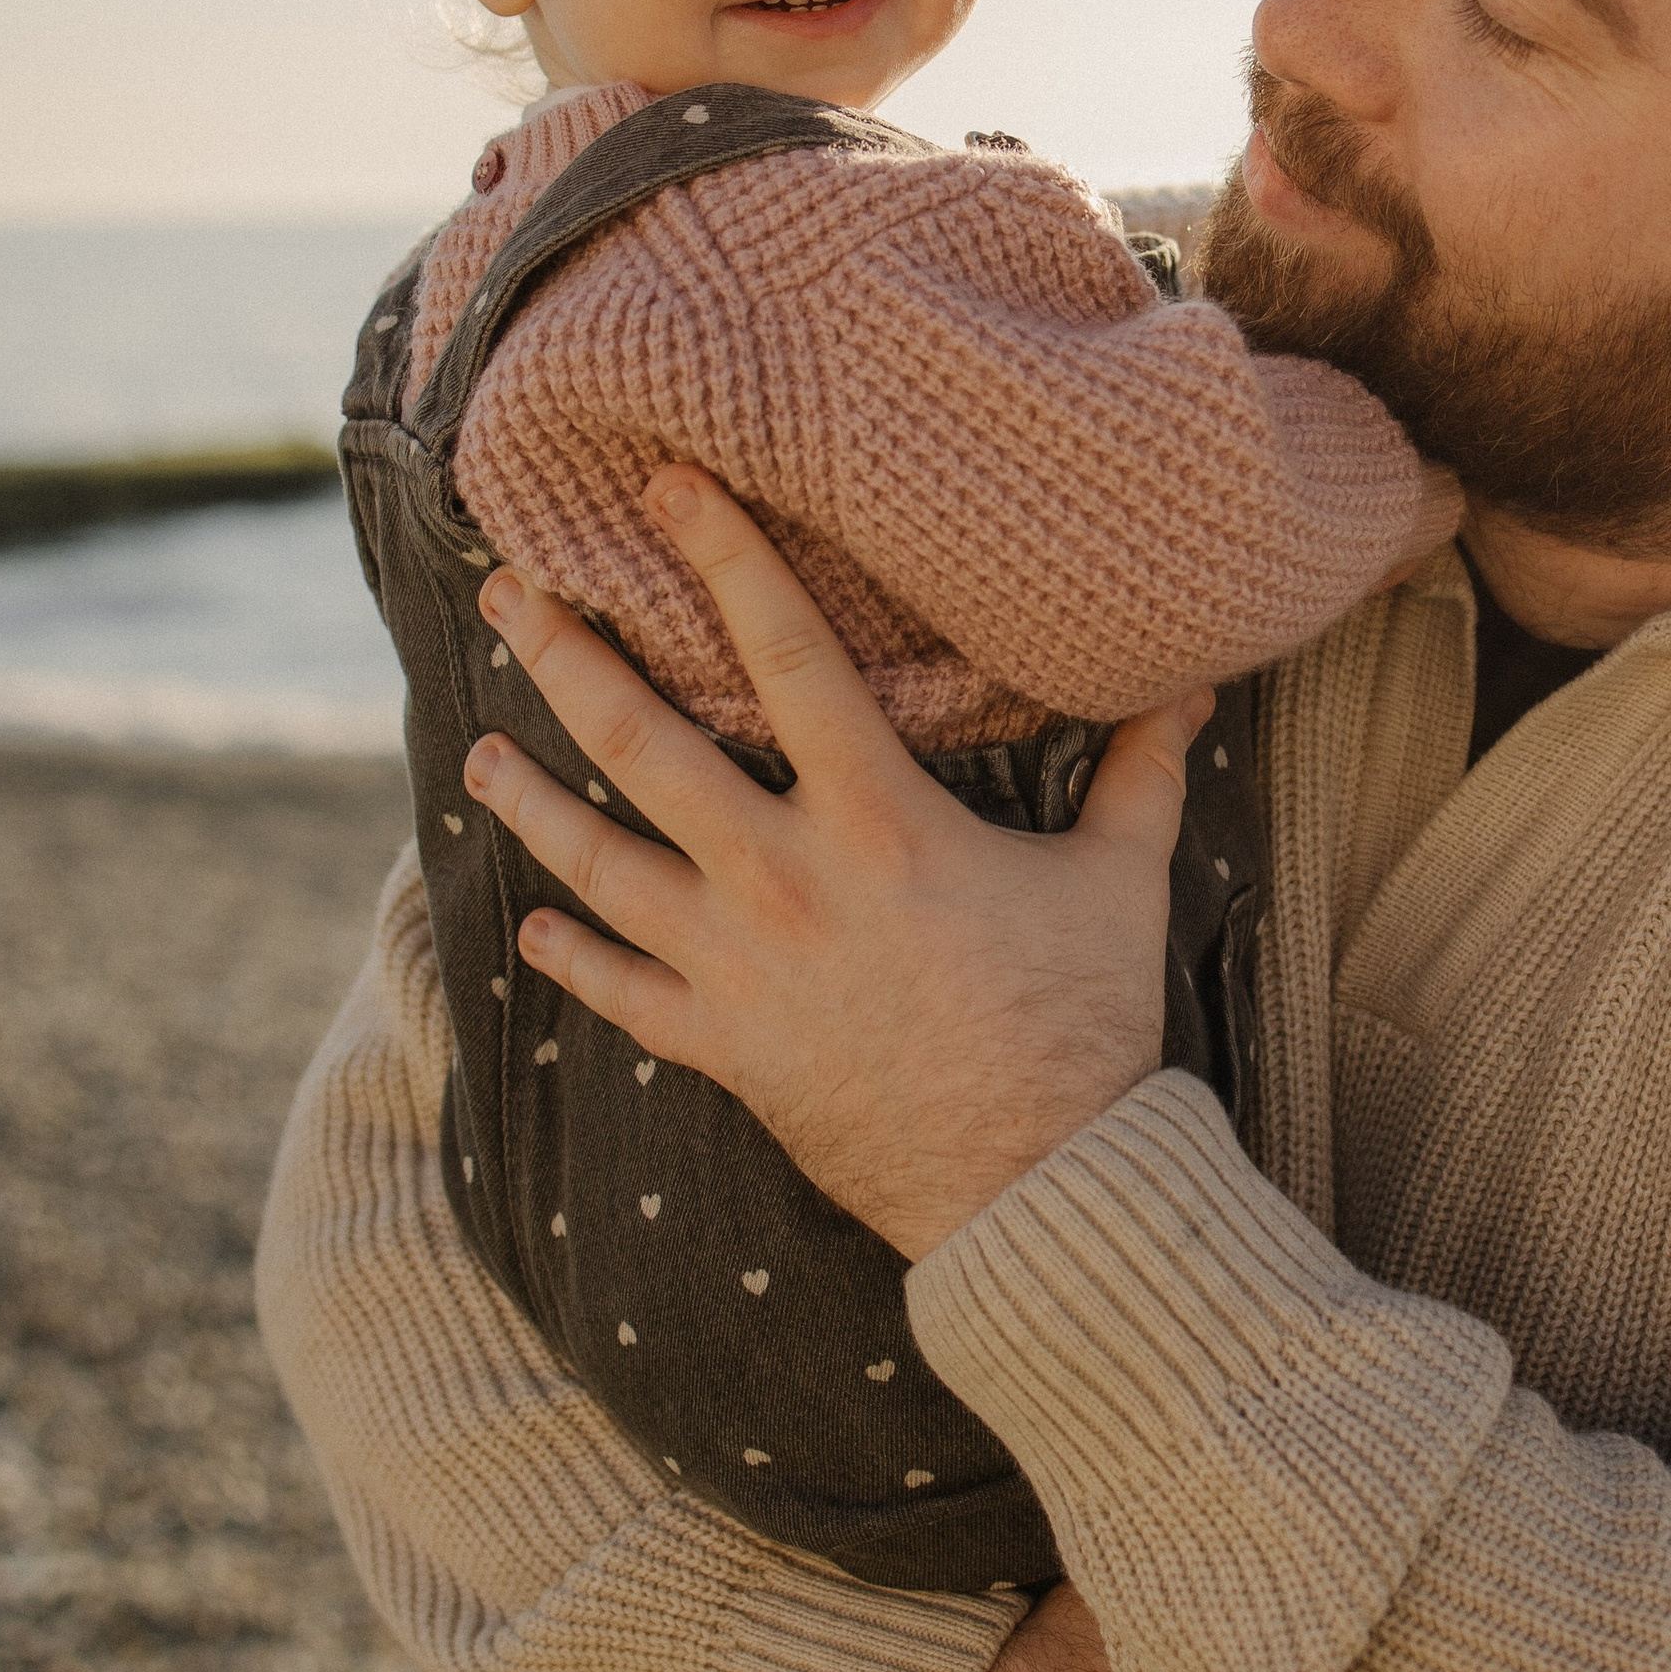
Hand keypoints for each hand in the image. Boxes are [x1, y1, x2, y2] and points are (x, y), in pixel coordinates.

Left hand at [459, 470, 1205, 1259]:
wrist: (1039, 1184)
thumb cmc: (1084, 1023)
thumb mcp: (1119, 880)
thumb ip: (1139, 772)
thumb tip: (1192, 683)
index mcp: (882, 822)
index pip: (791, 659)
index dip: (727, 561)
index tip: (668, 487)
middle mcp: (787, 883)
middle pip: (645, 748)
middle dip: (567, 661)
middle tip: (507, 595)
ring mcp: (741, 970)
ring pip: (599, 866)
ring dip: (530, 803)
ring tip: (478, 752)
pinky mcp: (725, 1049)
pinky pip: (623, 993)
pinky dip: (573, 957)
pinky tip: (535, 922)